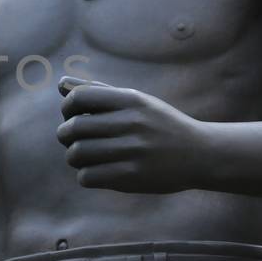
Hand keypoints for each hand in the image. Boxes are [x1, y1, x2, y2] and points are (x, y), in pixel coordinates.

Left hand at [56, 77, 206, 193]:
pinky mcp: (132, 177)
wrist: (200, 154)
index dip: (67, 107)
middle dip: (66, 135)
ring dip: (74, 157)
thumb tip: (61, 83)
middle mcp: (131, 123)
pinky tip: (97, 171)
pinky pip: (87, 177)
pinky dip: (85, 175)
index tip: (73, 115)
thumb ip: (99, 91)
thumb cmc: (161, 125)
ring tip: (85, 156)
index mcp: (131, 100)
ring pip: (77, 154)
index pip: (79, 96)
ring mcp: (132, 151)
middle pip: (73, 128)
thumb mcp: (136, 101)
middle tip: (74, 140)